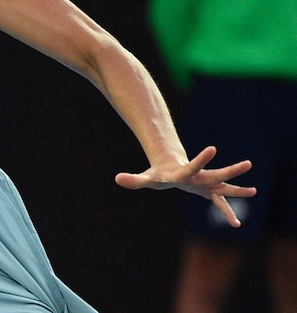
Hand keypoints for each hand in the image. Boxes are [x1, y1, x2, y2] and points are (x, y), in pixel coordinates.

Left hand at [115, 146, 255, 227]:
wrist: (170, 166)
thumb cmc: (157, 173)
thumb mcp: (145, 178)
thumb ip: (134, 179)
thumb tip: (117, 178)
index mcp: (183, 173)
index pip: (192, 167)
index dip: (201, 159)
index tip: (214, 147)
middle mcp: (198, 178)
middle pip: (215, 174)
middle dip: (231, 170)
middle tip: (248, 164)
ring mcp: (205, 184)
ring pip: (223, 186)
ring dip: (237, 188)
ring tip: (254, 191)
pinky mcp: (208, 192)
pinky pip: (220, 203)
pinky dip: (227, 211)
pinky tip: (236, 225)